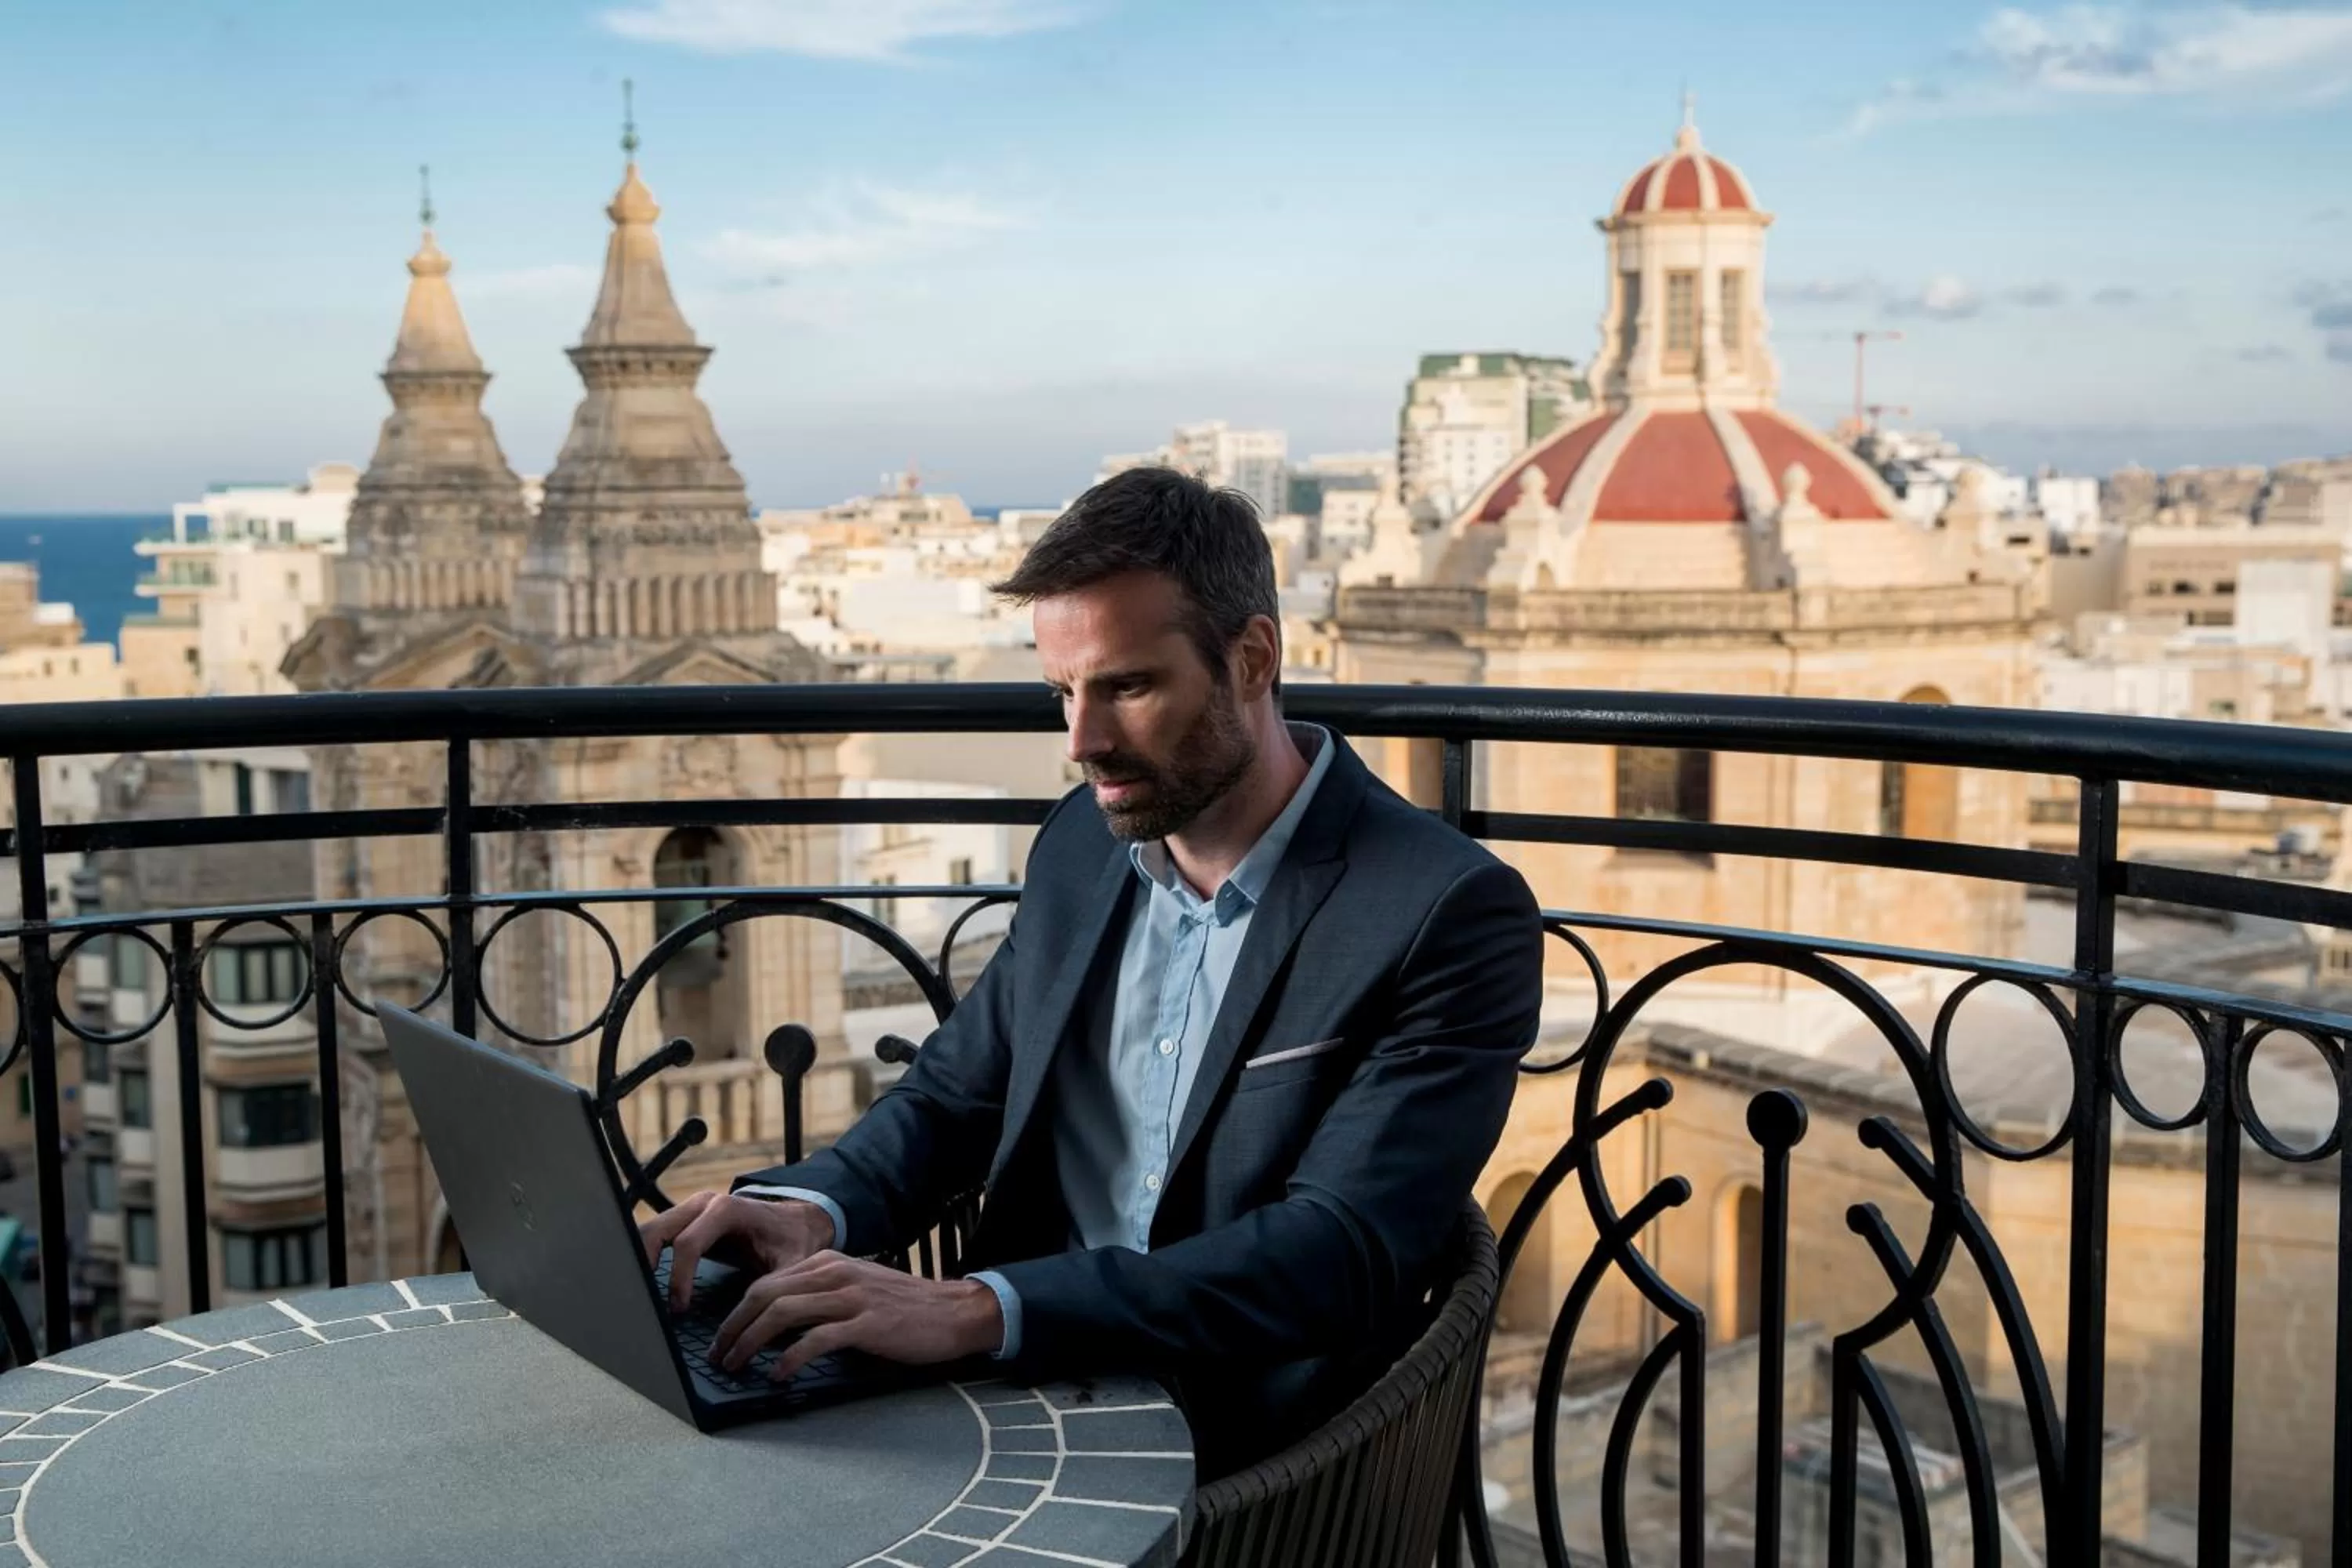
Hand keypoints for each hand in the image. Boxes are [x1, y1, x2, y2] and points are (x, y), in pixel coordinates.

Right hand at [638, 1189, 836, 1312]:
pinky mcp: (686, 1220)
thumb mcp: (791, 1265)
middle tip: (642, 1303)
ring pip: (650, 1230)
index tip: (678, 1310)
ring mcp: (692, 1209)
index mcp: (727, 1210)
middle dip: (644, 1266)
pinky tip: (646, 1284)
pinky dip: (646, 1257)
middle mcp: (704, 1204)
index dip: (679, 1279)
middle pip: (657, 1230)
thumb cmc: (793, 1242)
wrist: (796, 1221)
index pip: (687, 1243)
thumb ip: (775, 1289)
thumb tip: (754, 1324)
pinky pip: (656, 1235)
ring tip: (639, 1296)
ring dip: (641, 1261)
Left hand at [711, 1252, 1003, 1380]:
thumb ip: (821, 1297)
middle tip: (718, 1355)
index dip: (737, 1312)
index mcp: (829, 1263)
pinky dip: (789, 1357)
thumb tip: (776, 1324)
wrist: (954, 1312)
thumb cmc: (904, 1308)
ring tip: (735, 1365)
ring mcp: (851, 1297)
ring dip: (750, 1341)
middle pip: (765, 1294)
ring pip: (782, 1313)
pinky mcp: (867, 1324)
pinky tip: (778, 1374)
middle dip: (733, 1326)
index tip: (722, 1338)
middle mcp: (836, 1274)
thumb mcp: (857, 1289)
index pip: (767, 1282)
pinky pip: (816, 1339)